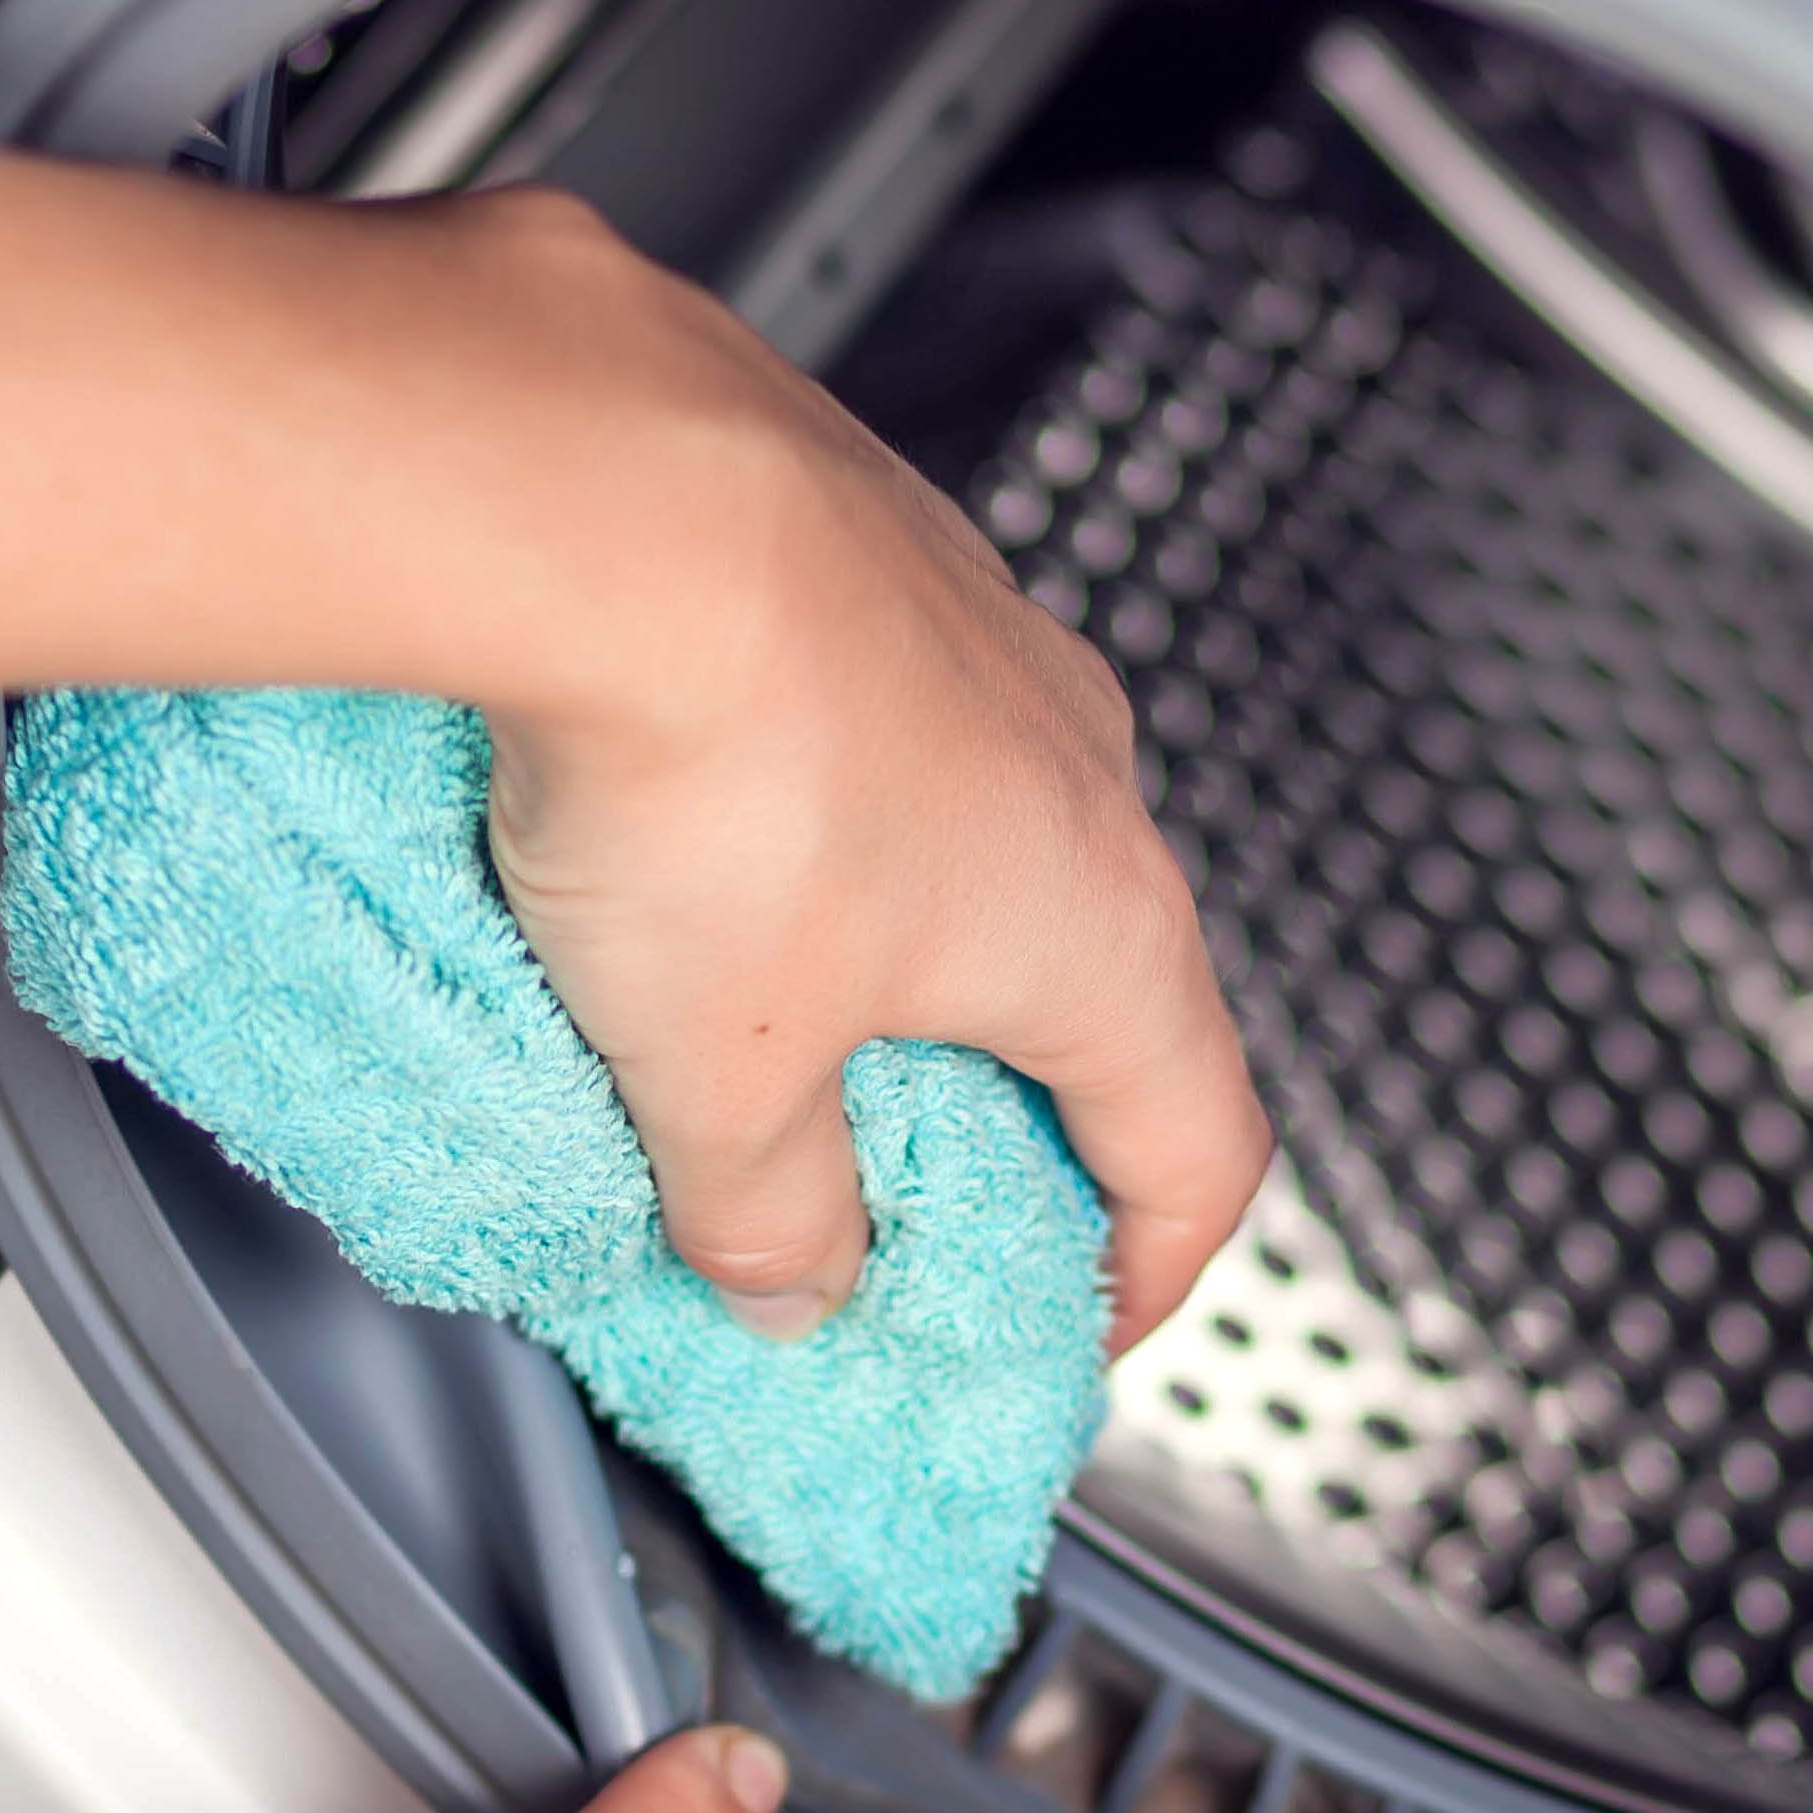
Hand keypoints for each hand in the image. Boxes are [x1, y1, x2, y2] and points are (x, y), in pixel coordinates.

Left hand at [437, 196, 1270, 1351]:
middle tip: (888, 1175)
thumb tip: (791, 1286)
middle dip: (1000, 1093)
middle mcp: (1081, 768)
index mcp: (1107, 929)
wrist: (610, 494)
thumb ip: (770, 1216)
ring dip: (893, 928)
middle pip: (1093, 981)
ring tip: (743, 994)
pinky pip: (866, 709)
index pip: (1202, 1145)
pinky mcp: (865, 540)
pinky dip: (806, 790)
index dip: (1151, 1265)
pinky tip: (676, 819)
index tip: (1080, 1318)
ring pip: (976, 828)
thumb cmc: (716, 764)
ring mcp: (983, 636)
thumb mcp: (718, 1082)